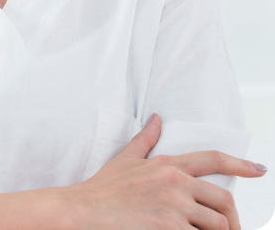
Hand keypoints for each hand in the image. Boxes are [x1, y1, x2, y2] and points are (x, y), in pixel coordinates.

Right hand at [63, 113, 266, 229]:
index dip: (240, 164)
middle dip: (233, 219)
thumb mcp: (124, 160)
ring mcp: (174, 205)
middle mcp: (175, 182)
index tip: (260, 170)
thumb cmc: (102, 189)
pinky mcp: (169, 226)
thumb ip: (145, 140)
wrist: (82, 210)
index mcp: (167, 165)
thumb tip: (158, 119)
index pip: (211, 159)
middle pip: (224, 200)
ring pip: (218, 225)